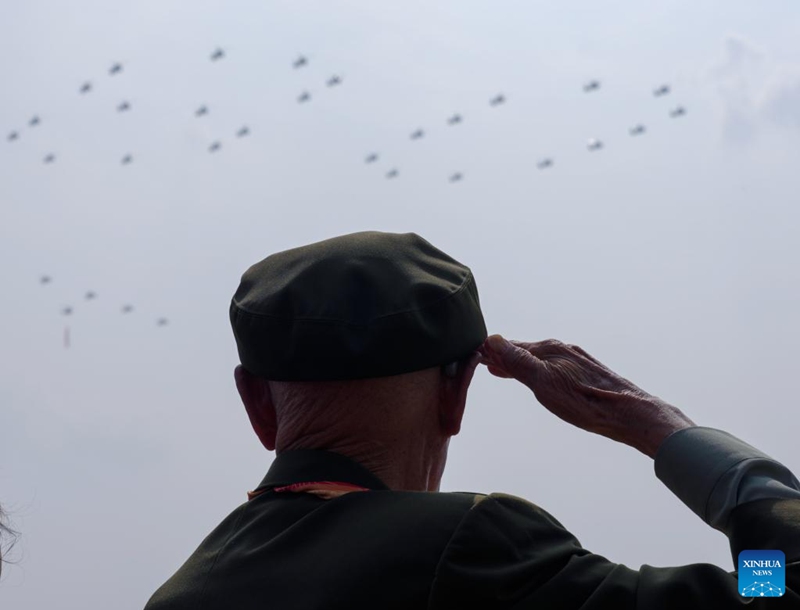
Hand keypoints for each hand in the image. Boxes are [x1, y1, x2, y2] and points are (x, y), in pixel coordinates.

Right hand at [480, 335, 694, 457]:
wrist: (631, 414)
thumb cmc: (586, 403)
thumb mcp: (544, 384)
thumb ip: (517, 362)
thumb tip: (492, 340)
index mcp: (550, 349)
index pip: (511, 346)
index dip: (491, 351)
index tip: (474, 353)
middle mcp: (562, 350)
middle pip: (524, 351)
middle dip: (503, 356)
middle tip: (483, 362)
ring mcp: (575, 361)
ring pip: (538, 359)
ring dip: (518, 364)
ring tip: (502, 370)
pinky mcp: (585, 374)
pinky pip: (551, 367)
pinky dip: (535, 370)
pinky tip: (537, 379)